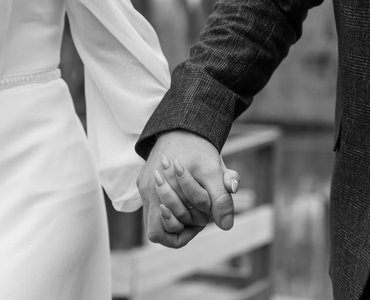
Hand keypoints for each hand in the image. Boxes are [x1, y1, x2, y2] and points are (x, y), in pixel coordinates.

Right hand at [137, 130, 238, 247]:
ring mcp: (144, 187)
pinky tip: (186, 196)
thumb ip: (220, 199)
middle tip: (199, 215)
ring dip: (176, 217)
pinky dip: (170, 207)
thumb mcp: (214, 173)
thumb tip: (226, 226)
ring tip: (194, 207)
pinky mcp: (144, 182)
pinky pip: (155, 205)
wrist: (184, 126)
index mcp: (158, 190)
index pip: (160, 231)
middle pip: (156, 229)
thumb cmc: (199, 150)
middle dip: (181, 226)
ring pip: (155, 218)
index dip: (183, 234)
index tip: (200, 223)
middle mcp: (147, 190)